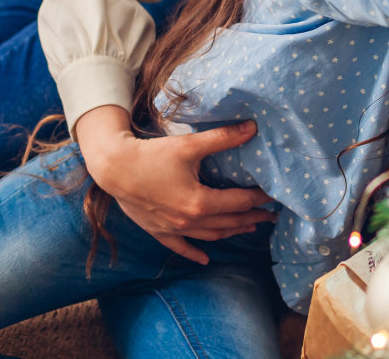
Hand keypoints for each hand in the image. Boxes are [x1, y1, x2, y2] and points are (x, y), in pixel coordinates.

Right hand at [73, 106, 276, 263]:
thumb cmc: (152, 155)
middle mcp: (188, 221)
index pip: (238, 203)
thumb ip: (222, 138)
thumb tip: (252, 128)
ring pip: (209, 236)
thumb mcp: (189, 144)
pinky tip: (205, 259)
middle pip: (228, 223)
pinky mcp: (158, 231)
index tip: (273, 196)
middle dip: (251, 219)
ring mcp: (173, 229)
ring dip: (231, 232)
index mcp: (199, 202)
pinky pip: (180, 247)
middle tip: (269, 215)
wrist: (114, 169)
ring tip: (248, 228)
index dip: (258, 199)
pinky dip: (194, 253)